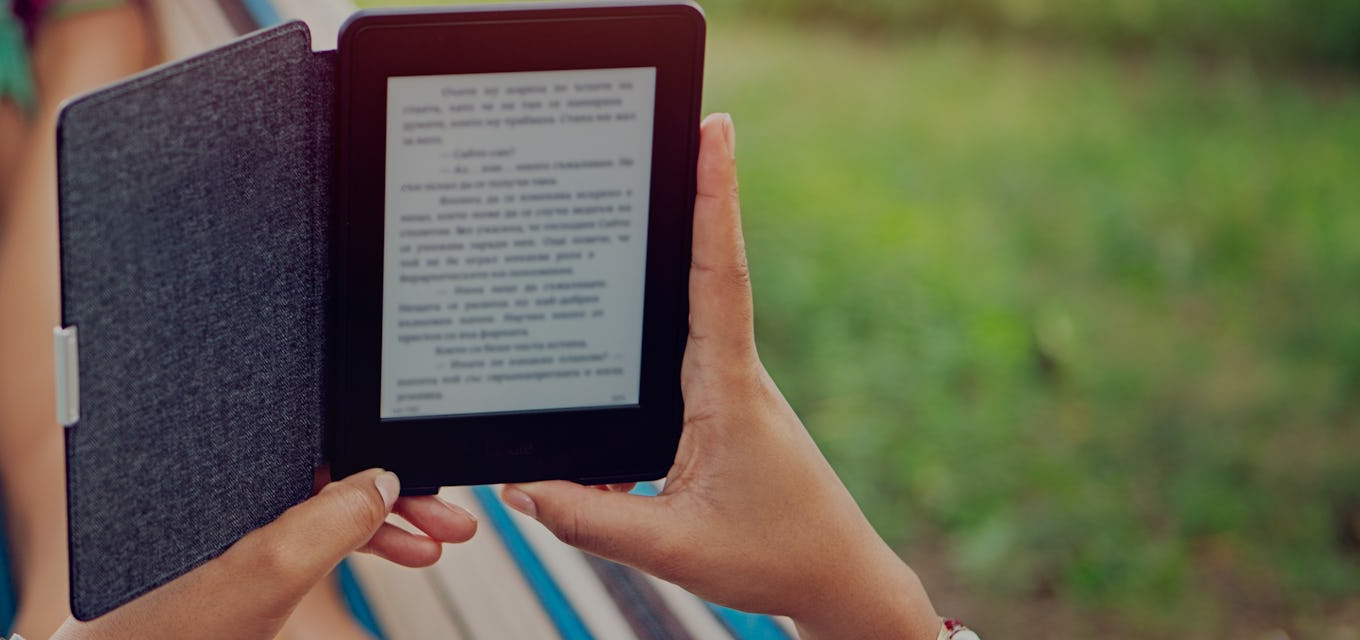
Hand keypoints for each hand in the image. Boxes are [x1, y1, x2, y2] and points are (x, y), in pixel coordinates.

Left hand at [51, 469, 476, 638]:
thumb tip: (379, 483)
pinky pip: (303, 539)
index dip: (379, 457)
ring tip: (432, 546)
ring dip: (382, 525)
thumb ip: (322, 526)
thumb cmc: (160, 631)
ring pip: (322, 508)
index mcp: (224, 470)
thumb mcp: (259, 578)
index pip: (317, 441)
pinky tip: (387, 555)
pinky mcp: (224, 559)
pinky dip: (349, 548)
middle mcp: (224, 487)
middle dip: (396, 495)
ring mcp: (225, 525)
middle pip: (328, 471)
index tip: (428, 478)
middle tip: (451, 522)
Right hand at [499, 114, 941, 639]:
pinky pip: (674, 359)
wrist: (838, 582)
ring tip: (647, 208)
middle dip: (692, 196)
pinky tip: (617, 355)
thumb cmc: (773, 557)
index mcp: (728, 390)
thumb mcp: (673, 547)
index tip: (713, 133)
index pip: (718, 276)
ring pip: (684, 317)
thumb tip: (521, 487)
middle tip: (679, 127)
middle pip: (704, 269)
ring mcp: (729, 386)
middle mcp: (733, 373)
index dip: (714, 201)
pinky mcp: (721, 406)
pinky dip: (641, 349)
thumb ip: (591, 519)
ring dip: (663, 269)